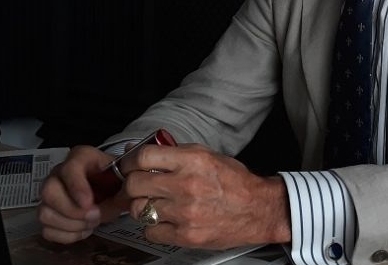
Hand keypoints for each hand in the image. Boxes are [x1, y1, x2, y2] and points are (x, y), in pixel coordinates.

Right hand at [38, 145, 130, 243]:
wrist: (113, 191)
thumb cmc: (118, 181)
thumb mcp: (126, 179)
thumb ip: (125, 185)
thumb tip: (117, 198)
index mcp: (80, 157)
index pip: (69, 168)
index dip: (77, 187)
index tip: (89, 203)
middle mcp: (59, 173)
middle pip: (48, 191)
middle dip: (72, 210)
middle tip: (95, 216)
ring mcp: (50, 194)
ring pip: (45, 213)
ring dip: (71, 224)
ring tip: (93, 223)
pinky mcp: (48, 213)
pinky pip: (47, 230)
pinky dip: (67, 235)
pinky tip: (84, 230)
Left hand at [121, 143, 290, 248]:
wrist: (258, 209)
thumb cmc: (235, 183)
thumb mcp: (208, 156)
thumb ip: (175, 154)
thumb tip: (140, 152)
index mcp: (193, 161)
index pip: (144, 157)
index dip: (130, 161)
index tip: (129, 166)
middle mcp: (187, 185)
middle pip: (135, 184)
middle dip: (133, 184)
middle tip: (139, 186)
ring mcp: (184, 212)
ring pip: (138, 209)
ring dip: (143, 206)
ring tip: (156, 203)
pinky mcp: (185, 235)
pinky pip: (150, 231)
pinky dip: (154, 226)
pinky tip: (166, 219)